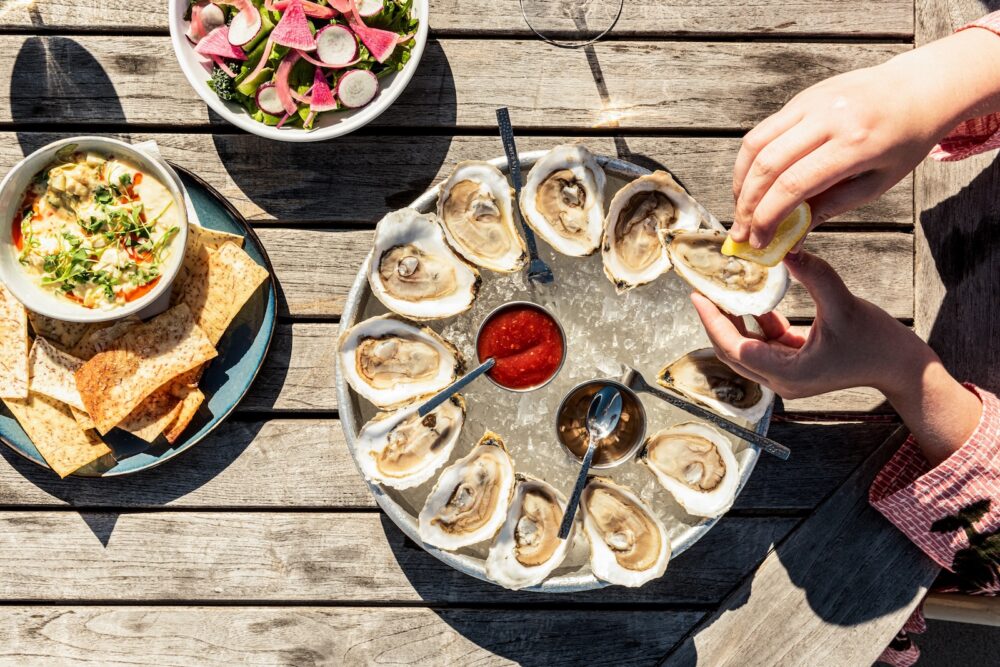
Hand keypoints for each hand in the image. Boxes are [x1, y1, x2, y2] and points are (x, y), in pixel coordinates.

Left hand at [691, 251, 981, 464]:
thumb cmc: (877, 341)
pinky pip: (765, 344)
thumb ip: (815, 275)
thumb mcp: (844, 304)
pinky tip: (754, 300)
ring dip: (735, 321)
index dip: (713, 322)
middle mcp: (781, 380)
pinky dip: (757, 323)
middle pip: (733, 352)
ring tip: (722, 292)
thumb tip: (787, 251)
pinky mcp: (795, 366)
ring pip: (747, 348)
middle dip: (716, 321)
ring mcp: (787, 375)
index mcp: (788, 373)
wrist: (902, 367)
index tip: (698, 296)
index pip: (736, 348)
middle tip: (703, 291)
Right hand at [731, 27, 999, 248]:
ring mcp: (810, 103)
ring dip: (740, 182)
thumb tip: (790, 236)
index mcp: (854, 145)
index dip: (767, 217)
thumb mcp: (877, 183)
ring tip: (741, 209)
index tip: (759, 241)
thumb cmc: (903, 141)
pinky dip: (749, 162)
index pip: (793, 184)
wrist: (918, 88)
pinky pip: (763, 131)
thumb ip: (831, 207)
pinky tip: (751, 183)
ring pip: (755, 144)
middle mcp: (828, 119)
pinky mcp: (800, 98)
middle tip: (741, 232)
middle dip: (746, 205)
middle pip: (767, 165)